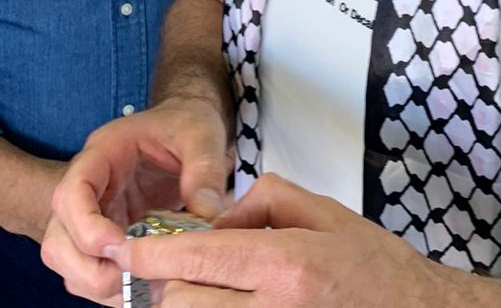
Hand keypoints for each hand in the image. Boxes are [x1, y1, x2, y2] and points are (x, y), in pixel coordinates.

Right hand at [43, 98, 229, 303]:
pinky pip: (92, 272)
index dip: (86, 226)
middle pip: (59, 239)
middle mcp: (90, 187)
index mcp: (104, 153)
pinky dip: (113, 289)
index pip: (71, 192)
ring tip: (144, 284)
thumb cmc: (187, 124)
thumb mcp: (202, 133)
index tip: (119, 245)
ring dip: (99, 283)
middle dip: (89, 267)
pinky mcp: (107, 236)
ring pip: (68, 262)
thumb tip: (207, 213)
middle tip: (134, 275)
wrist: (187, 128)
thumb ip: (205, 168)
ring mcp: (95, 215)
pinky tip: (146, 286)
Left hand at [111, 173, 455, 307]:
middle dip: (166, 281)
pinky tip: (221, 298)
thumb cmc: (374, 265)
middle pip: (181, 301)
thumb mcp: (323, 211)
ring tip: (197, 281)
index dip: (152, 252)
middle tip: (166, 263)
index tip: (126, 246)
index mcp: (285, 265)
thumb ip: (262, 202)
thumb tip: (217, 220)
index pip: (197, 258)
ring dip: (185, 302)